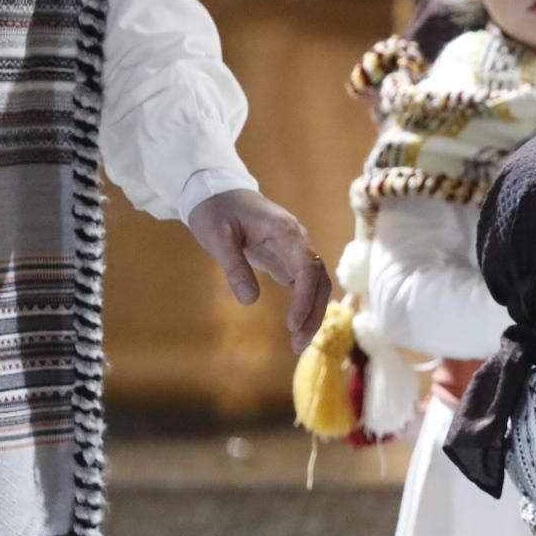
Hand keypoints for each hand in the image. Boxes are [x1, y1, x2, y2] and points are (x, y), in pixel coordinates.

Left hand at [185, 190, 332, 352]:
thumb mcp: (217, 237)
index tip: (291, 324)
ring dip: (312, 313)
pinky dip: (305, 307)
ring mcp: (296, 250)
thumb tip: (250, 301)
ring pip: (317, 285)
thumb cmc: (215, 210)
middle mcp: (298, 241)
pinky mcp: (288, 259)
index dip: (304, 298)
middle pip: (319, 280)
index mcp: (286, 231)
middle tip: (297, 345)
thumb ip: (234, 267)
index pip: (308, 268)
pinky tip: (296, 328)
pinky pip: (305, 285)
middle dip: (314, 314)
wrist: (217, 191)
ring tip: (298, 343)